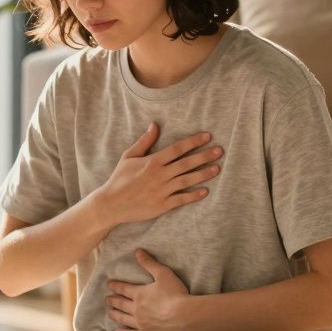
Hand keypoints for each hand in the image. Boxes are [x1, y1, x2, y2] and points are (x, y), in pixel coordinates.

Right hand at [92, 123, 221, 226]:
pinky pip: (181, 199)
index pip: (177, 149)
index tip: (208, 136)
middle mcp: (159, 175)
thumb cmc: (120, 178)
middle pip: (186, 163)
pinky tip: (205, 191)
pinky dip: (193, 196)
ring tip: (217, 168)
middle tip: (220, 151)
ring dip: (203, 174)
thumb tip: (155, 125)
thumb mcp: (129, 156)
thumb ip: (144, 141)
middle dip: (204, 156)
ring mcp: (161, 191)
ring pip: (187, 180)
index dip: (193, 142)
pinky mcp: (162, 205)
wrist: (111, 204)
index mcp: (152, 161)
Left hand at [105, 249, 192, 330]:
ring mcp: (140, 323)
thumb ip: (149, 263)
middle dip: (113, 301)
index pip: (123, 288)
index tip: (108, 284)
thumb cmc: (175, 294)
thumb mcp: (163, 274)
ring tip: (110, 313)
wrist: (184, 316)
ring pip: (123, 319)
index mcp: (139, 294)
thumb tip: (138, 251)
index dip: (115, 286)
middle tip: (107, 300)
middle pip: (121, 304)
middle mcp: (136, 309)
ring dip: (116, 315)